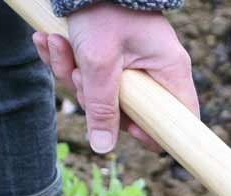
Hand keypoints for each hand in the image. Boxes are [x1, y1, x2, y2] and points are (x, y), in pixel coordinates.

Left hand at [33, 6, 197, 156]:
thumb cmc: (102, 9)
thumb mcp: (99, 61)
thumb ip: (101, 106)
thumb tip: (102, 146)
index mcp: (169, 69)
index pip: (181, 118)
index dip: (155, 132)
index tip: (127, 128)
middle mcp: (155, 67)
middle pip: (130, 109)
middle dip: (94, 96)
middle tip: (79, 75)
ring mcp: (132, 60)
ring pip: (102, 91)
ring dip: (71, 72)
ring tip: (56, 44)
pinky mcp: (111, 52)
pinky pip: (89, 72)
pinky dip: (66, 58)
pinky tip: (49, 40)